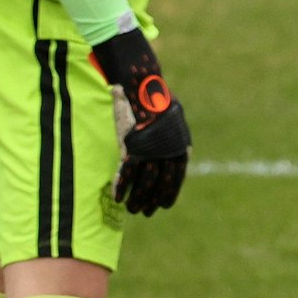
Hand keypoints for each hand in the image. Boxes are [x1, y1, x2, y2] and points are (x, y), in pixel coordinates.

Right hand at [90, 28, 191, 216]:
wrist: (144, 85)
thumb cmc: (156, 99)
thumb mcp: (170, 119)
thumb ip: (168, 137)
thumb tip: (169, 148)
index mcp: (181, 145)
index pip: (177, 177)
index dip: (169, 193)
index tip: (164, 205)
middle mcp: (168, 151)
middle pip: (161, 183)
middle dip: (152, 200)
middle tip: (146, 212)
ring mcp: (151, 150)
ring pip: (143, 182)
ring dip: (137, 198)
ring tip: (132, 210)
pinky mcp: (133, 148)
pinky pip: (126, 173)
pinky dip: (121, 187)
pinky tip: (116, 198)